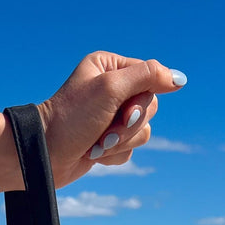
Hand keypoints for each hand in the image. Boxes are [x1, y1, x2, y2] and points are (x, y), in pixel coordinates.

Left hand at [39, 53, 186, 188]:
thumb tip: (180, 79)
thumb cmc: (71, 119)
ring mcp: (110, 117)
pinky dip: (114, 155)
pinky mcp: (108, 141)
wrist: (45, 157)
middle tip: (105, 130)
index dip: (140, 100)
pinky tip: (94, 154)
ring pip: (143, 131)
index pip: (150, 78)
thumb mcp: (110, 88)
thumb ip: (148, 77)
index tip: (121, 110)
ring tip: (96, 144)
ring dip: (120, 142)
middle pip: (149, 107)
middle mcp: (112, 89)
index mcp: (110, 67)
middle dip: (129, 125)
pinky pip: (130, 150)